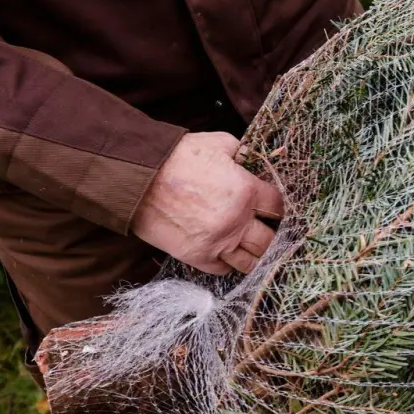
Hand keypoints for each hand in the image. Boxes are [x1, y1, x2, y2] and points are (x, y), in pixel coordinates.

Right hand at [132, 132, 283, 275]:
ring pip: (250, 261)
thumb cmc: (176, 157)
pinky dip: (227, 262)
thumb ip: (241, 153)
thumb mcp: (217, 143)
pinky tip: (224, 251)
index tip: (268, 207)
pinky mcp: (197, 256)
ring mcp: (218, 242)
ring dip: (251, 253)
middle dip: (267, 232)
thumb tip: (250, 159)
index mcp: (246, 191)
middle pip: (269, 239)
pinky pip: (223, 269)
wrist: (136, 177)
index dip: (274, 206)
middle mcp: (237, 221)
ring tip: (245, 244)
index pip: (277, 207)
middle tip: (259, 227)